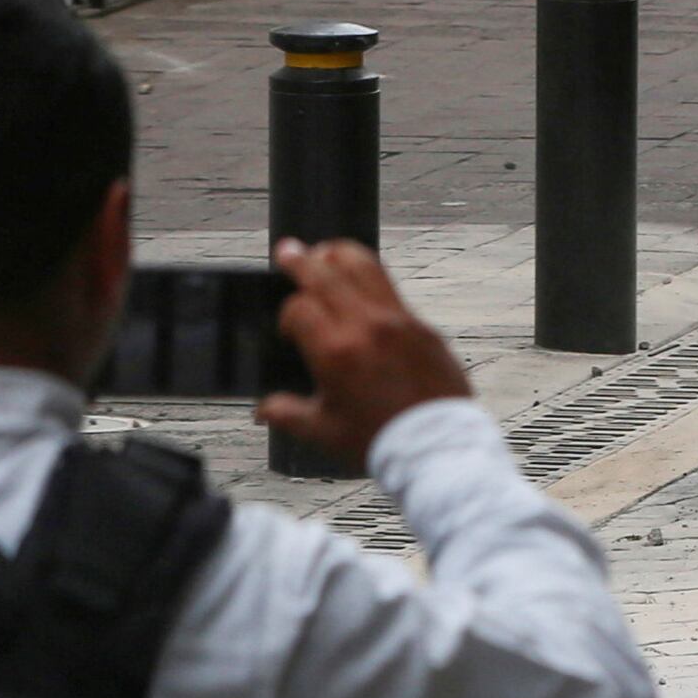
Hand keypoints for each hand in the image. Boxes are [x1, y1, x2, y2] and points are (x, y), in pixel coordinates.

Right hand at [257, 238, 471, 463]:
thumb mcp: (323, 432)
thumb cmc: (380, 440)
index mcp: (335, 351)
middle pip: (326, 274)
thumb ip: (287, 414)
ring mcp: (398, 322)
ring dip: (340, 255)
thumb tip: (262, 410)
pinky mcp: (422, 327)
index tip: (290, 330)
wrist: (435, 446)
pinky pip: (392, 290)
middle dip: (301, 260)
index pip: (300, 308)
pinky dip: (372, 279)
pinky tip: (363, 283)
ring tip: (325, 251)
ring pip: (365, 268)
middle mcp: (366, 327)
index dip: (288, 315)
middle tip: (287, 250)